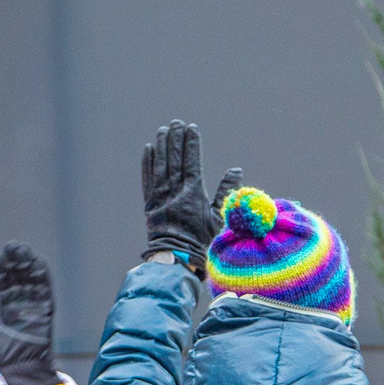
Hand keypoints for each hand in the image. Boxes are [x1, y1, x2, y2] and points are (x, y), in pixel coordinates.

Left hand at [0, 242, 59, 384]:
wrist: (24, 374)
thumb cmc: (7, 362)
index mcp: (9, 311)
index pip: (4, 285)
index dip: (1, 271)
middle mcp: (23, 307)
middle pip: (19, 278)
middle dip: (15, 262)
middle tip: (10, 246)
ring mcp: (35, 308)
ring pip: (32, 280)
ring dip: (27, 264)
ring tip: (21, 248)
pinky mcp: (46, 312)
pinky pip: (45, 290)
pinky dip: (42, 276)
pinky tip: (37, 261)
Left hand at [140, 120, 242, 268]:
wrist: (177, 261)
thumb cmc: (203, 243)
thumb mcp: (220, 219)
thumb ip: (227, 192)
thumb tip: (236, 170)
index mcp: (193, 194)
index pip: (191, 162)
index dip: (191, 144)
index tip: (192, 128)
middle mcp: (174, 192)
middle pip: (174, 160)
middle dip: (175, 140)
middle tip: (176, 123)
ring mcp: (160, 198)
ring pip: (159, 166)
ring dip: (161, 147)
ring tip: (163, 130)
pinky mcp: (150, 206)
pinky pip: (147, 179)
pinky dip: (147, 164)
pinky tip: (148, 150)